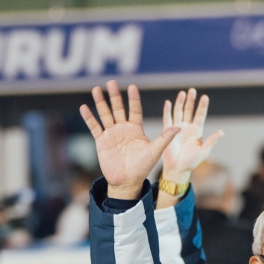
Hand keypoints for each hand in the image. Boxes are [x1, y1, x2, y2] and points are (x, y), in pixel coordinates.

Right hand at [79, 81, 178, 199]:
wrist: (127, 181)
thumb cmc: (142, 168)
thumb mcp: (155, 152)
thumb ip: (164, 139)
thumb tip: (179, 128)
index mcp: (136, 129)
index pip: (135, 110)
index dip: (133, 99)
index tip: (132, 87)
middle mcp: (123, 128)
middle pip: (118, 108)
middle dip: (115, 96)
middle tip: (111, 82)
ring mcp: (112, 133)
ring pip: (105, 114)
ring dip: (101, 102)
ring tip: (97, 89)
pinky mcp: (101, 141)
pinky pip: (94, 127)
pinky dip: (89, 117)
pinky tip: (84, 107)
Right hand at [161, 88, 223, 182]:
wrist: (178, 169)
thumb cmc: (192, 162)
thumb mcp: (204, 151)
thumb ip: (211, 140)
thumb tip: (222, 131)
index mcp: (197, 131)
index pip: (200, 115)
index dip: (202, 106)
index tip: (205, 97)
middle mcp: (187, 127)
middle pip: (189, 111)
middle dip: (191, 101)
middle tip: (192, 90)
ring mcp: (177, 128)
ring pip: (179, 112)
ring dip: (180, 103)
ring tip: (183, 93)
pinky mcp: (167, 132)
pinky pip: (167, 119)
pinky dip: (167, 111)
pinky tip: (168, 102)